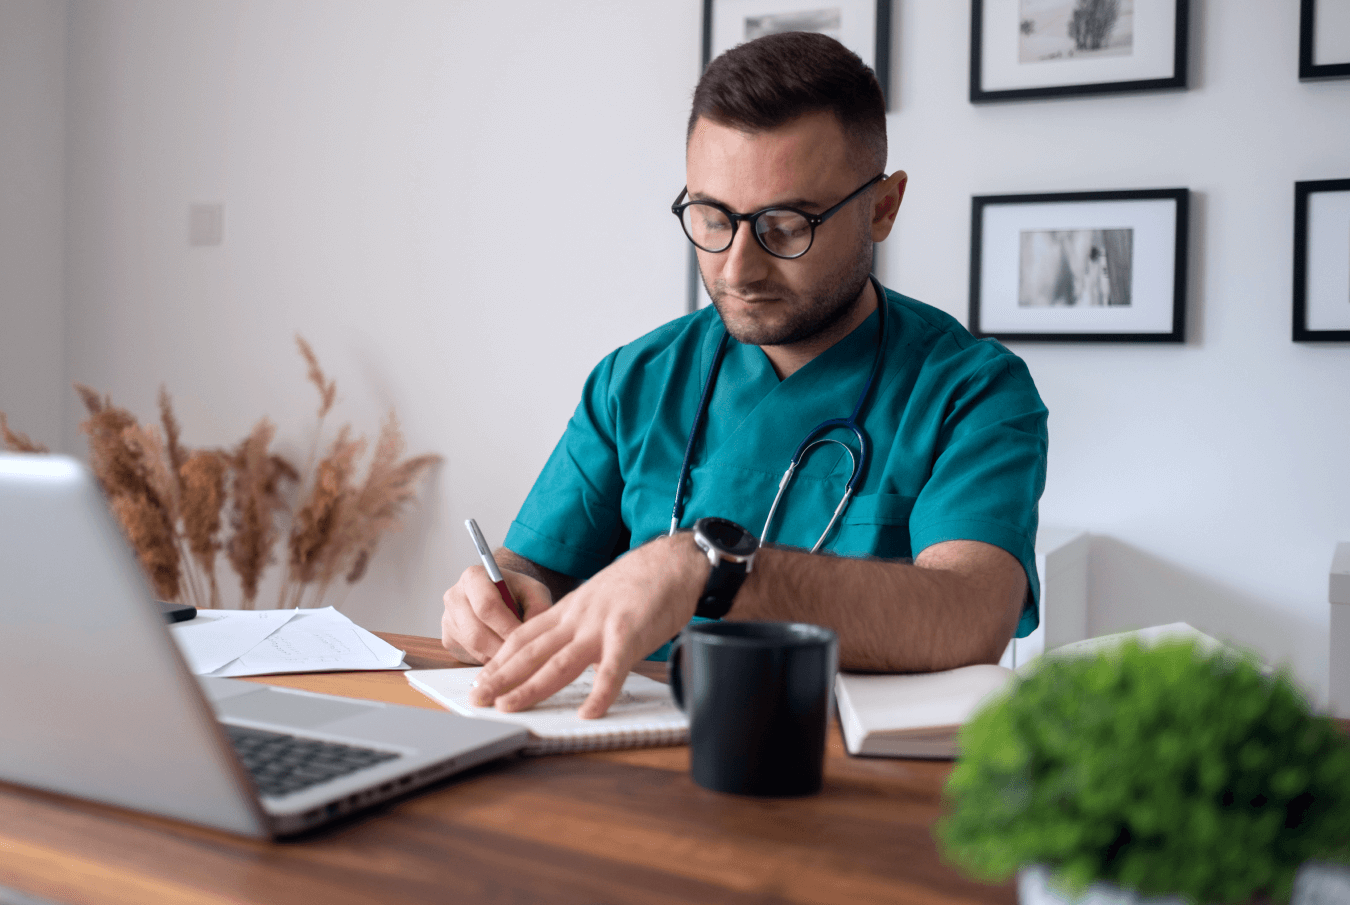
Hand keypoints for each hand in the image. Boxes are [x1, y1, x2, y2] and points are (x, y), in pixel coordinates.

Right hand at [441, 565, 553, 664]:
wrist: (502, 595)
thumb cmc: (518, 592)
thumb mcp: (534, 592)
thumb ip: (538, 609)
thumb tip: (534, 634)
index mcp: (473, 577)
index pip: (486, 605)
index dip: (506, 626)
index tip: (524, 638)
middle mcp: (454, 596)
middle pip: (476, 633)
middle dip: (502, 647)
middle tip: (523, 654)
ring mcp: (448, 619)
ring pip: (474, 648)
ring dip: (498, 656)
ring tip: (517, 653)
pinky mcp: (448, 638)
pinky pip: (470, 656)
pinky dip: (490, 659)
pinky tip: (504, 653)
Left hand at [467, 533, 705, 718]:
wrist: (674, 561)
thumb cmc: (642, 582)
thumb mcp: (598, 598)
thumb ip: (581, 624)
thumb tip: (568, 652)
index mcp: (570, 610)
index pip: (524, 636)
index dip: (499, 659)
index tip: (481, 679)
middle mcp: (578, 618)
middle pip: (531, 651)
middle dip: (500, 677)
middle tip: (477, 698)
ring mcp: (601, 626)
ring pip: (559, 662)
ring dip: (531, 687)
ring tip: (508, 707)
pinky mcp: (630, 634)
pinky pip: (612, 669)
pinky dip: (600, 693)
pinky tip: (589, 713)